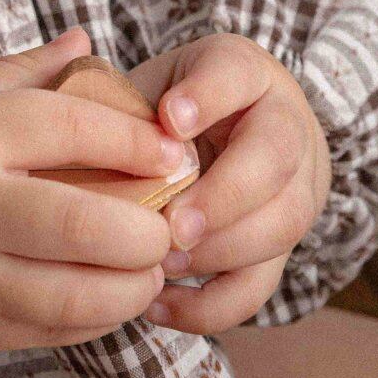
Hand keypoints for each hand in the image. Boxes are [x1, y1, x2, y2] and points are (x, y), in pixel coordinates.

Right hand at [0, 25, 181, 356]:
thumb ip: (20, 76)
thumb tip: (87, 42)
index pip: (74, 128)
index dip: (138, 139)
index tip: (174, 149)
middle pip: (90, 225)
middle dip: (151, 228)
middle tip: (174, 217)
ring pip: (77, 297)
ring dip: (133, 285)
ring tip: (151, 264)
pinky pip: (45, 332)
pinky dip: (91, 318)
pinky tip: (107, 295)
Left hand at [128, 33, 332, 335]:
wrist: (219, 134)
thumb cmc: (165, 111)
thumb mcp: (146, 87)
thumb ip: (123, 108)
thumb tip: (79, 145)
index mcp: (246, 72)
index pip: (236, 74)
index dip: (206, 97)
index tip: (169, 119)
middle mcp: (287, 125)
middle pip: (276, 159)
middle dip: (224, 197)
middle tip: (174, 225)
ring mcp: (298, 187)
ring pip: (282, 225)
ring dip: (220, 252)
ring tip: (162, 265)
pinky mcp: (283, 245)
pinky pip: (261, 284)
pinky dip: (210, 305)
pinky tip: (157, 306)